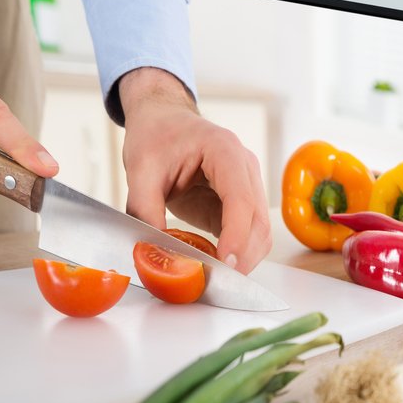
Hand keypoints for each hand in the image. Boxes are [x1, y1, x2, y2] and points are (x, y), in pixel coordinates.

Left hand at [116, 68, 271, 272]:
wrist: (164, 121)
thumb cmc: (156, 136)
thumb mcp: (141, 168)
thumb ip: (144, 208)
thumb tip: (153, 250)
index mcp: (225, 151)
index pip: (241, 200)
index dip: (236, 236)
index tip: (223, 264)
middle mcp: (246, 169)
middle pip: (259, 222)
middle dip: (242, 257)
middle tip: (214, 282)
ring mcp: (249, 188)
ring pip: (261, 234)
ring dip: (242, 260)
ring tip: (213, 277)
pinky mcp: (242, 205)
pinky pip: (249, 236)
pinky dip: (236, 255)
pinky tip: (214, 265)